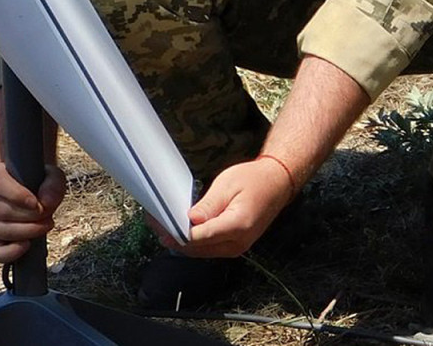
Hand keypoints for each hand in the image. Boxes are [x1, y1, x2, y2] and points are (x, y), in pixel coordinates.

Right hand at [0, 162, 66, 262]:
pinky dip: (11, 252)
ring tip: (44, 224)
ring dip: (27, 231)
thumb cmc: (39, 181)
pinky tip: (27, 244)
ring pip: (0, 231)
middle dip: (29, 216)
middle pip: (1, 211)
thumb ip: (53, 183)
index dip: (17, 195)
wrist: (34, 192)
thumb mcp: (51, 175)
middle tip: (46, 213)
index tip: (36, 203)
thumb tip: (46, 204)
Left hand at [161, 156, 295, 258]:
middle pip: (198, 249)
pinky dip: (194, 242)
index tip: (161, 227)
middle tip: (155, 224)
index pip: (200, 237)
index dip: (177, 234)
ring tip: (163, 226)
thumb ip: (208, 206)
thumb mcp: (227, 185)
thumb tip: (190, 221)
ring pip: (201, 252)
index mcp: (238, 225)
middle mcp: (238, 242)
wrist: (277, 184)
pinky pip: (209, 249)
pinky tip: (181, 230)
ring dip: (182, 242)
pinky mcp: (234, 246)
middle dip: (175, 239)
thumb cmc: (254, 180)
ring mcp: (237, 247)